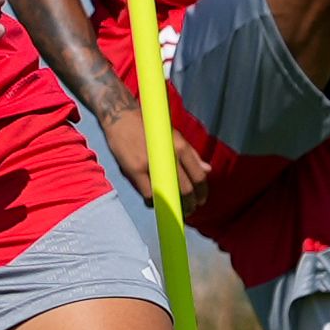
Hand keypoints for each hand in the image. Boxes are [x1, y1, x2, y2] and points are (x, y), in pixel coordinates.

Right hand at [100, 97, 208, 215]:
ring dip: (175, 207)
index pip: (198, 176)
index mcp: (180, 146)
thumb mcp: (174, 136)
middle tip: (190, 209)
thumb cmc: (149, 128)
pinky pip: (149, 195)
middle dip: (191, 204)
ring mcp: (151, 164)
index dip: (202, 192)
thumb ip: (191, 154)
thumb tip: (207, 169)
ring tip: (176, 210)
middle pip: (186, 189)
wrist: (121, 118)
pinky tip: (156, 203)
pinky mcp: (135, 171)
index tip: (201, 200)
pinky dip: (154, 202)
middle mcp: (169, 155)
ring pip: (169, 194)